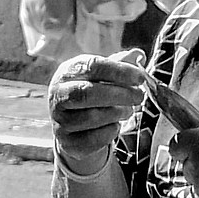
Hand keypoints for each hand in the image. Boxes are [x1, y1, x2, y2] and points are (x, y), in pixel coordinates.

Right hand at [47, 48, 148, 172]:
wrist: (74, 127)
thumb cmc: (92, 93)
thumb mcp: (103, 76)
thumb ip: (120, 64)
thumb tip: (139, 55)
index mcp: (67, 72)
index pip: (92, 66)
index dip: (119, 71)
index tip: (140, 78)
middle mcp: (58, 95)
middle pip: (88, 93)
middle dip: (119, 94)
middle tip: (139, 96)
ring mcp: (60, 120)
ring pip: (92, 117)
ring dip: (117, 113)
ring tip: (128, 110)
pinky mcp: (67, 142)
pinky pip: (94, 138)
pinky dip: (111, 131)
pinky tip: (115, 125)